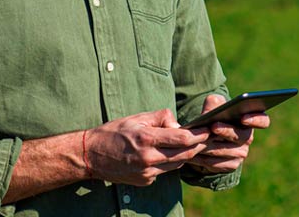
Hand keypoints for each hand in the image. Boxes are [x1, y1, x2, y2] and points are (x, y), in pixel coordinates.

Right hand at [84, 109, 208, 185]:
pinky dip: (169, 162)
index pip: (182, 138)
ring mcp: (146, 172)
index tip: (207, 130)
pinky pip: (164, 171)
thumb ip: (160, 118)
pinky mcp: (145, 181)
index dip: (199, 135)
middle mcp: (148, 158)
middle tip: (206, 138)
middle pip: (184, 154)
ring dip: (185, 155)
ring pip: (177, 164)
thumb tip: (178, 124)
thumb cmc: (114, 132)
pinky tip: (165, 154)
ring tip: (188, 144)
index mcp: (146, 138)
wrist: (91, 155)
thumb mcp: (136, 117)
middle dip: (198, 146)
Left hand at [187, 94, 270, 173]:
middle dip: (227, 131)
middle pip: (242, 136)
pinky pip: (217, 164)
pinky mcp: (230, 165)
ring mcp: (240, 153)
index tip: (244, 118)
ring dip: (210, 145)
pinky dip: (204, 158)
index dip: (256, 120)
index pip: (263, 120)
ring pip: (226, 151)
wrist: (207, 137)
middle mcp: (248, 137)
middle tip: (213, 126)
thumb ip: (213, 103)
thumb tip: (212, 109)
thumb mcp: (213, 106)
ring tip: (196, 140)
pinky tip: (192, 154)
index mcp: (250, 120)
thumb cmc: (214, 116)